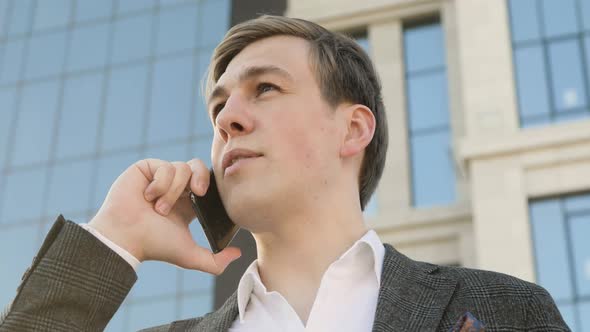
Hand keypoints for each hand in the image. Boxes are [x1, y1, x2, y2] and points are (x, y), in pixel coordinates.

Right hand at [88, 158, 240, 274]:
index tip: (208, 197)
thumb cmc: (154, 245)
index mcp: (189, 203)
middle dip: (201, 178)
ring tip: (160, 208)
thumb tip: (238, 254)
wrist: (125, 237)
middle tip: (197, 193)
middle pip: (199, 167)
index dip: (212, 185)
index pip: (208, 183)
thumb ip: (215, 261)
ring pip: (182, 168)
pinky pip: (165, 165)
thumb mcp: (189, 255)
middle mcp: (176, 187)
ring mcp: (160, 176)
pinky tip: (148, 196)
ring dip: (174, 190)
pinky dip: (161, 182)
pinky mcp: (147, 168)